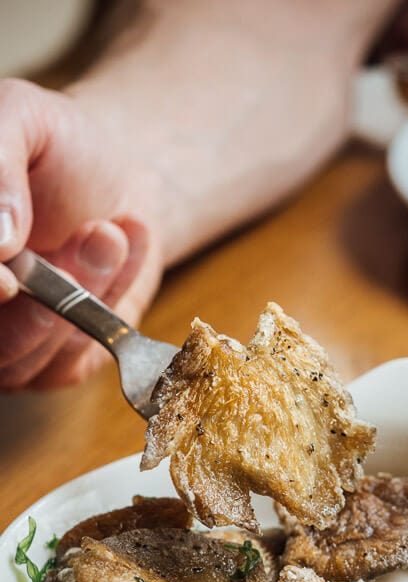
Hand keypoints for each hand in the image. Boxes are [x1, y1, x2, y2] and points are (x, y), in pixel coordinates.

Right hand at [0, 78, 161, 390]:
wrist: (114, 181)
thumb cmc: (57, 146)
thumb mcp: (25, 119)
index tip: (8, 275)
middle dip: (45, 302)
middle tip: (100, 236)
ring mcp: (6, 344)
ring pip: (27, 359)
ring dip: (85, 298)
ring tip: (112, 233)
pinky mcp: (56, 364)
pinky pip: (75, 359)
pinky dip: (110, 304)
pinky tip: (123, 253)